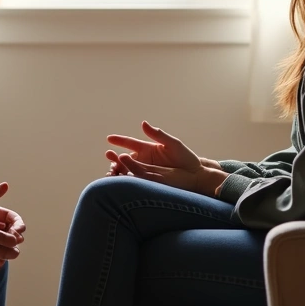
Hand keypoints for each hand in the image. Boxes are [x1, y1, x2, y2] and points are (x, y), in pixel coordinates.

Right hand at [105, 121, 225, 195]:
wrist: (195, 175)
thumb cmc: (185, 158)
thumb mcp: (172, 144)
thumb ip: (158, 134)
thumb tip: (143, 123)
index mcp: (148, 149)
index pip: (130, 143)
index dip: (120, 140)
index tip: (109, 138)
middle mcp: (144, 160)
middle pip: (124, 158)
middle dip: (114, 158)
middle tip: (109, 155)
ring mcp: (145, 171)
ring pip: (126, 170)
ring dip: (117, 169)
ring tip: (112, 169)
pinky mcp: (149, 182)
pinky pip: (134, 181)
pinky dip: (125, 181)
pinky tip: (121, 179)